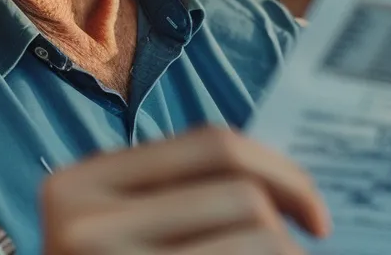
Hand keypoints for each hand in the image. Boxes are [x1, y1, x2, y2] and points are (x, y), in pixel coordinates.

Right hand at [40, 127, 331, 254]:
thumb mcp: (122, 234)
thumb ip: (180, 201)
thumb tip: (287, 187)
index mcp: (79, 186)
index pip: (212, 145)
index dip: (280, 170)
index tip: (311, 212)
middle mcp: (83, 226)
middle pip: (242, 194)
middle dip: (289, 224)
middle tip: (306, 249)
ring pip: (257, 237)